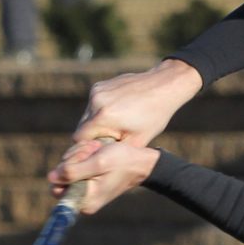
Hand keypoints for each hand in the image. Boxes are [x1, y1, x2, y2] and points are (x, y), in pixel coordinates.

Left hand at [48, 136, 160, 214]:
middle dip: (74, 158)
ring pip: (67, 167)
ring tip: (97, 150)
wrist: (140, 162)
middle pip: (60, 175)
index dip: (66, 167)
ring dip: (80, 153)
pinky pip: (75, 166)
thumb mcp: (97, 163)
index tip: (85, 159)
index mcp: (84, 200)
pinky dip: (83, 155)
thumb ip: (73, 171)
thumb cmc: (122, 162)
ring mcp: (85, 190)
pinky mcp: (87, 182)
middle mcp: (82, 199)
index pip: (57, 185)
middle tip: (93, 151)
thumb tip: (51, 178)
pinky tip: (96, 151)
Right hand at [71, 58, 203, 150]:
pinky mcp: (100, 85)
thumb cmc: (154, 116)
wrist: (164, 86)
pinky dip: (102, 110)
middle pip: (82, 126)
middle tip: (113, 137)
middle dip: (94, 135)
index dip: (88, 147)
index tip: (102, 149)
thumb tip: (98, 159)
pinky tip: (120, 111)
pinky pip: (93, 104)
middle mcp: (96, 102)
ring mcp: (97, 91)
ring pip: (87, 115)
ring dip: (97, 122)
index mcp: (104, 117)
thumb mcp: (137, 141)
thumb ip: (115, 151)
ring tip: (119, 123)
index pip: (79, 138)